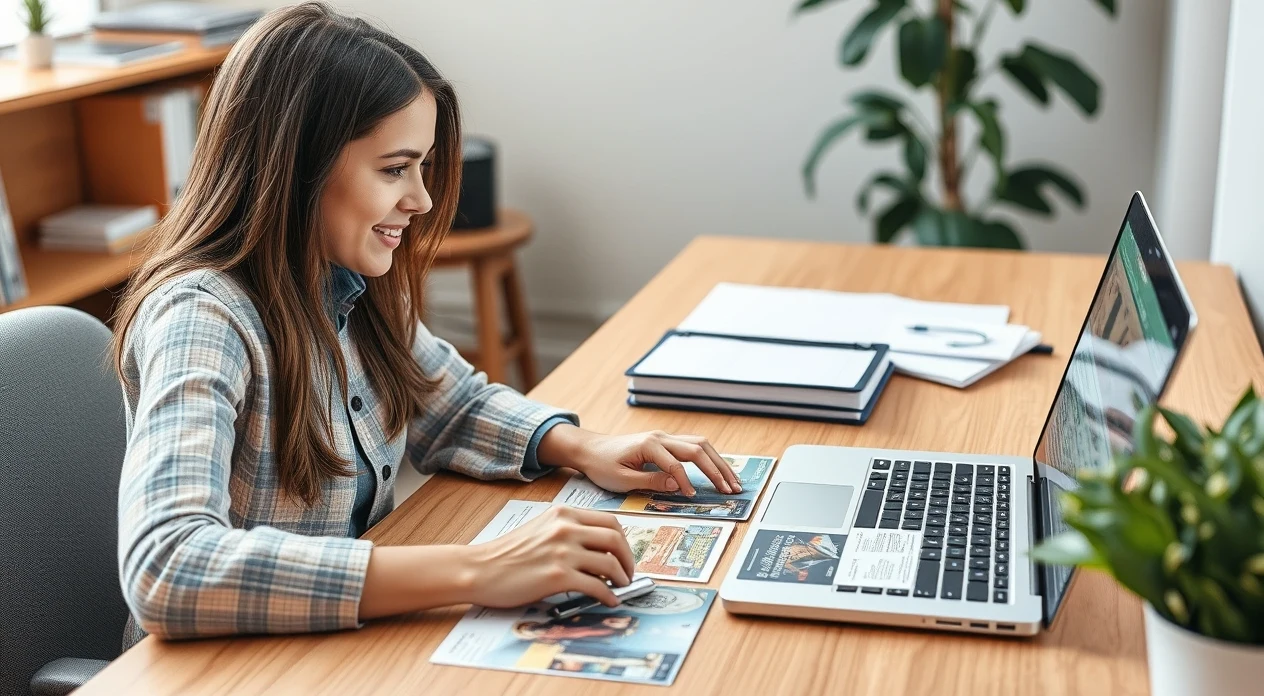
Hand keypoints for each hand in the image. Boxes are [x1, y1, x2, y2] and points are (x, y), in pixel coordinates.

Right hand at [464, 505, 635, 608]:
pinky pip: (597, 586)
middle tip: (628, 573)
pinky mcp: (558, 577)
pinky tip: (609, 601)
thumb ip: (567, 531)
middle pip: (616, 540)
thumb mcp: (540, 528)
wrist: (480, 569)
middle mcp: (566, 528)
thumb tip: (597, 550)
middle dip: (628, 559)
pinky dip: (608, 596)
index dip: (623, 540)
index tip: (624, 554)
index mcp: (563, 514)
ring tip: (620, 587)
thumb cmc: (507, 554)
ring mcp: (563, 552)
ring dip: (621, 578)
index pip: (609, 521)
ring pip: (610, 563)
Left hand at [539, 425, 741, 495]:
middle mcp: (661, 437)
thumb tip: (678, 485)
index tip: (692, 497)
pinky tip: (719, 471)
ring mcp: (665, 438)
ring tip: (733, 481)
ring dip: (718, 463)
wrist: (590, 449)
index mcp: (649, 445)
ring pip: (701, 445)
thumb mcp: (621, 480)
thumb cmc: (602, 465)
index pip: (676, 465)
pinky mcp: (666, 443)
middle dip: (716, 470)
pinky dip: (709, 458)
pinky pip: (693, 447)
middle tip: (731, 489)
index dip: (686, 482)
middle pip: (698, 449)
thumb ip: (650, 482)